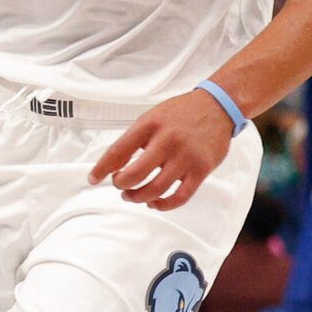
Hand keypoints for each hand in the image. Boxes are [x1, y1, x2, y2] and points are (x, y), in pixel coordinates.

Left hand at [89, 91, 238, 210]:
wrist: (218, 106)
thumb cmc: (181, 114)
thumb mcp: (151, 118)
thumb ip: (132, 141)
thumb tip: (111, 166)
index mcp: (150, 125)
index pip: (118, 151)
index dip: (101, 168)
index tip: (93, 179)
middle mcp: (167, 140)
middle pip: (135, 175)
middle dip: (121, 185)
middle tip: (119, 186)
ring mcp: (186, 156)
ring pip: (156, 189)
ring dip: (138, 197)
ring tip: (133, 195)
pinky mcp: (202, 169)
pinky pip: (180, 197)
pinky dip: (163, 205)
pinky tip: (154, 202)